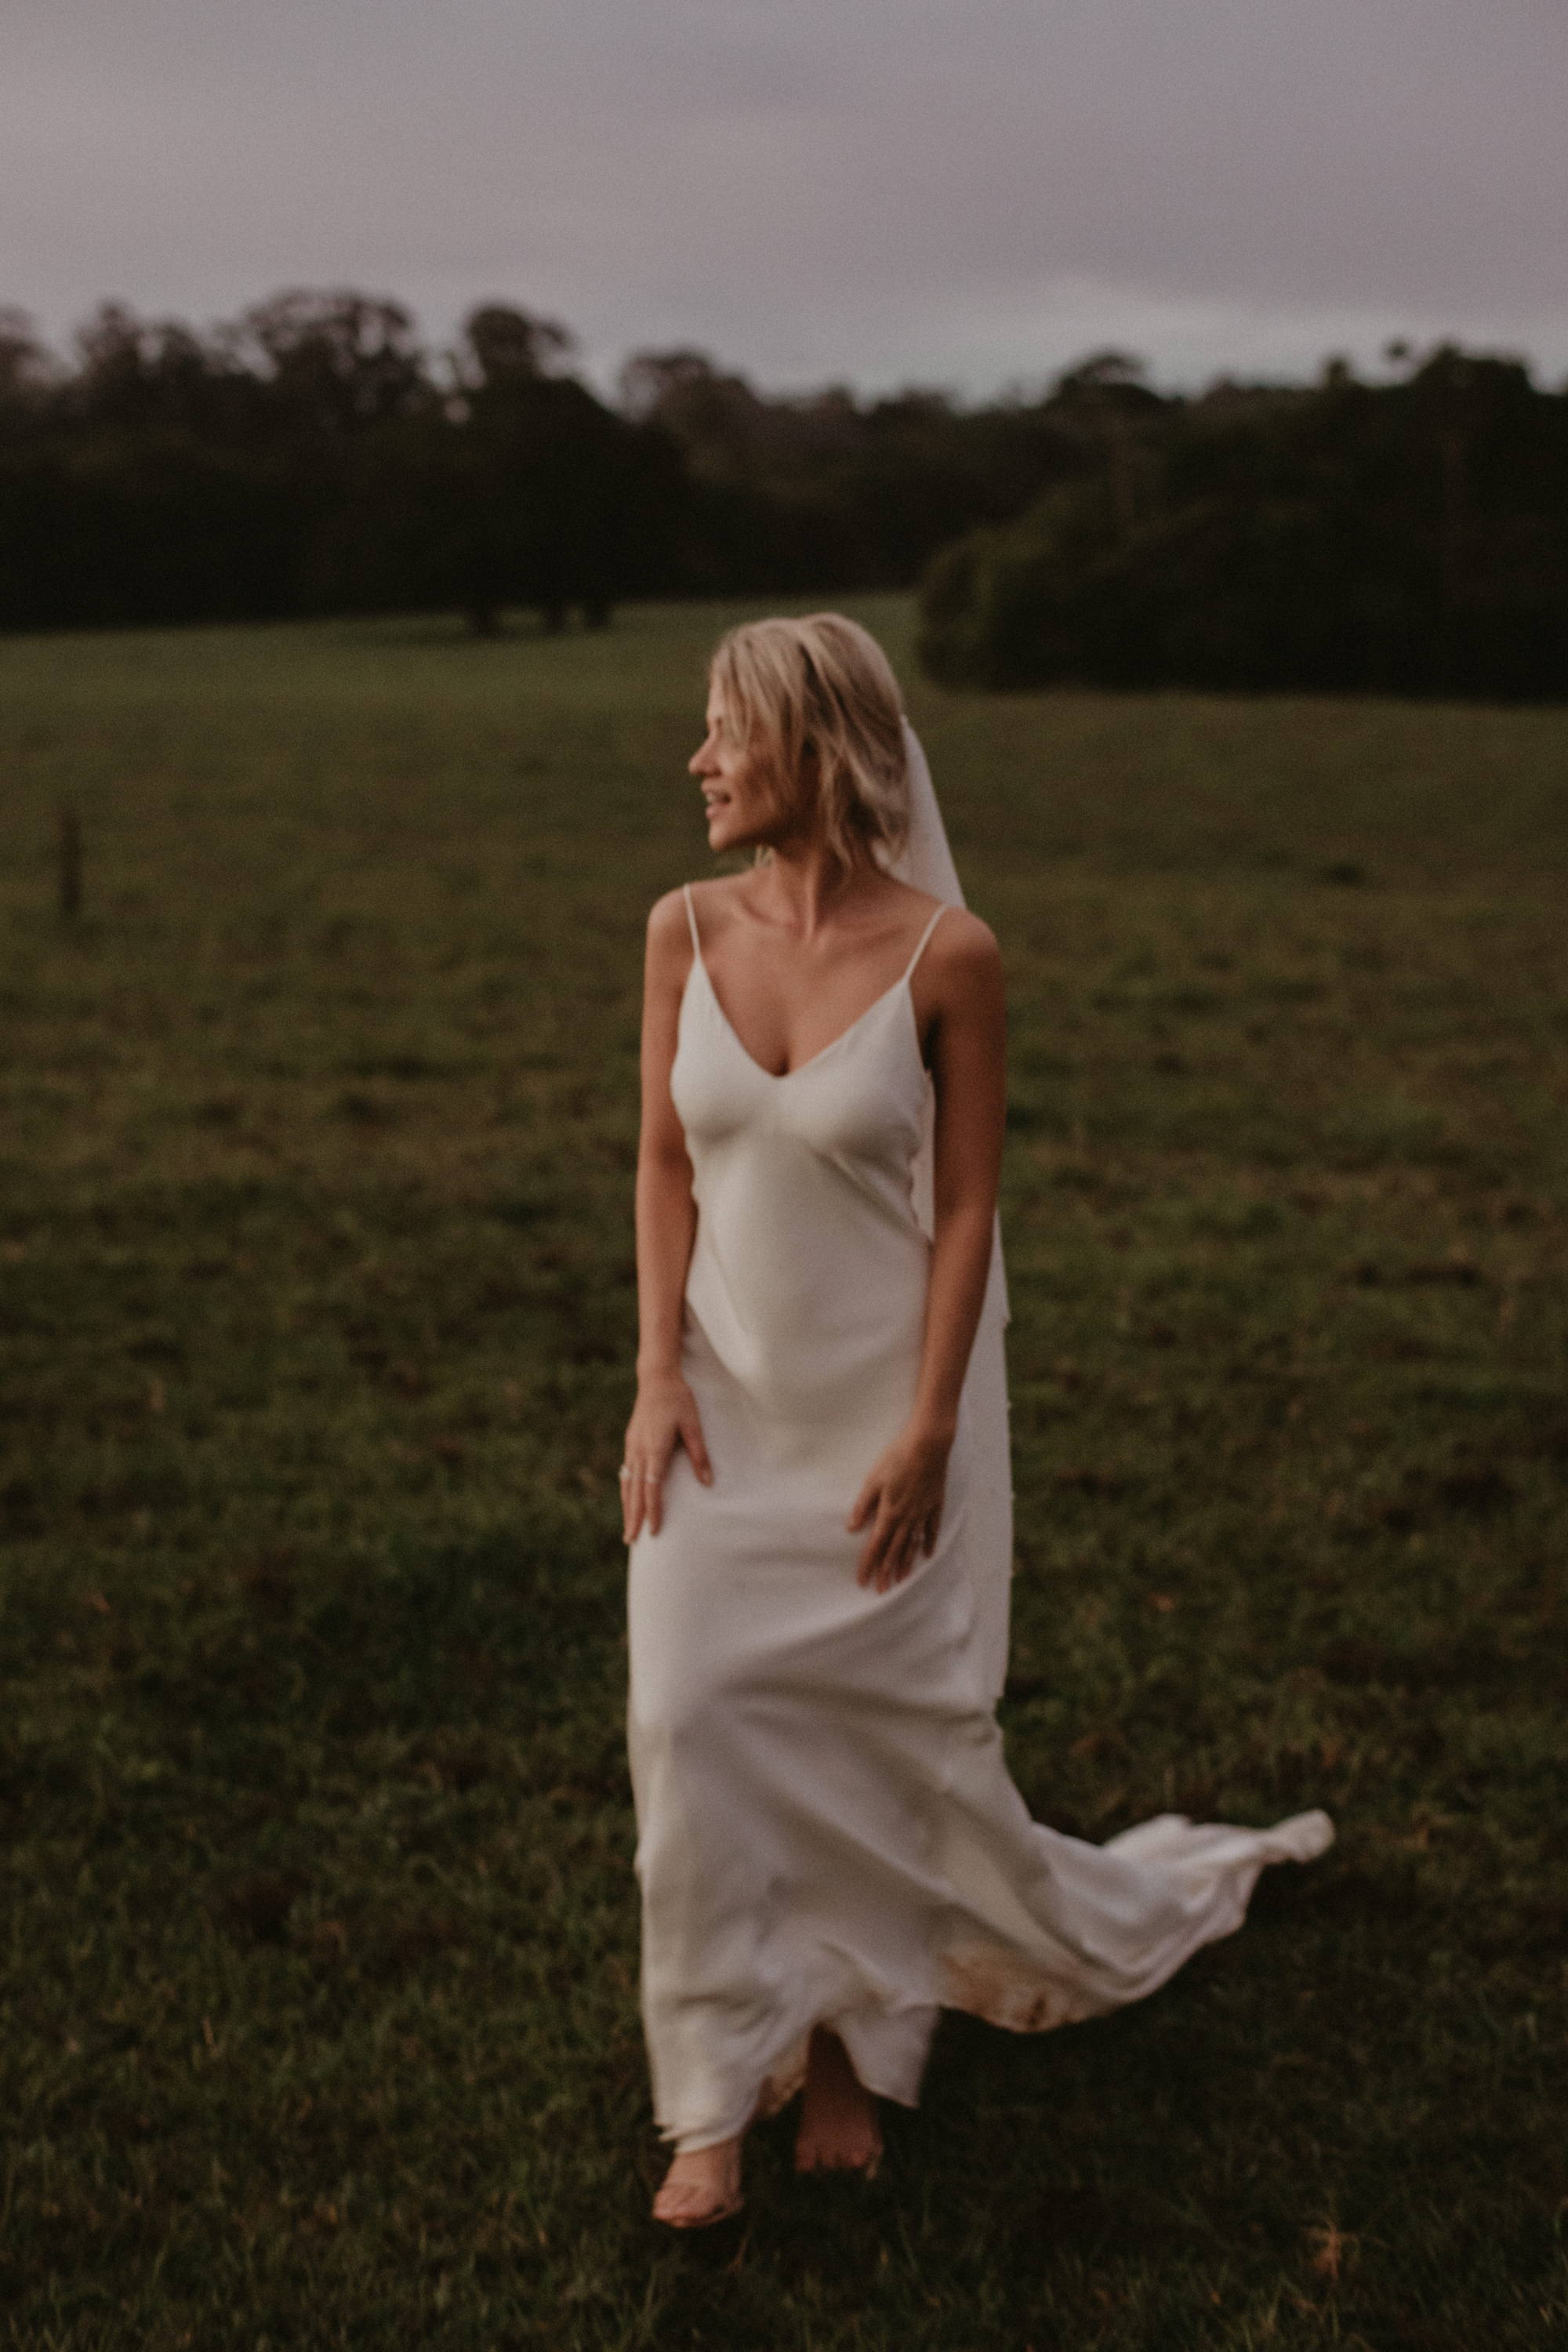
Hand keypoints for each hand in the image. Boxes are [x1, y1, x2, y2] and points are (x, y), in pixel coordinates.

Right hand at [621, 1369, 711, 1540]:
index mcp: (654, 1448)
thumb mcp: (693, 1425)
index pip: (652, 1488)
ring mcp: (632, 1445)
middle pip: (634, 1491)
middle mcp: (639, 1450)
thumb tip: (707, 1482)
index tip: (653, 1530)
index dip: (653, 1510)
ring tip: (627, 1527)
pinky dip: (626, 1489)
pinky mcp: (631, 1440)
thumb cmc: (678, 1399)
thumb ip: (699, 1455)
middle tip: (631, 1540)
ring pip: (627, 1483)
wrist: (656, 1377)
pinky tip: (627, 1498)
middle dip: (633, 1517)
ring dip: (627, 1507)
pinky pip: (626, 1471)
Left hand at [847, 1423, 951, 1593]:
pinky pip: (932, 1529)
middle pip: (895, 1551)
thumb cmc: (897, 1459)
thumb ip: (863, 1505)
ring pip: (913, 1544)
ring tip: (901, 1580)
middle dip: (886, 1571)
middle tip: (882, 1590)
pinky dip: (928, 1543)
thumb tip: (852, 1528)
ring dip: (906, 1563)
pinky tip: (927, 1555)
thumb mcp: (873, 1480)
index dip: (868, 1564)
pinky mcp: (935, 1504)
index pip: (876, 1545)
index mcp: (889, 1513)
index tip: (863, 1581)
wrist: (928, 1445)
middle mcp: (907, 1518)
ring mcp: (923, 1512)